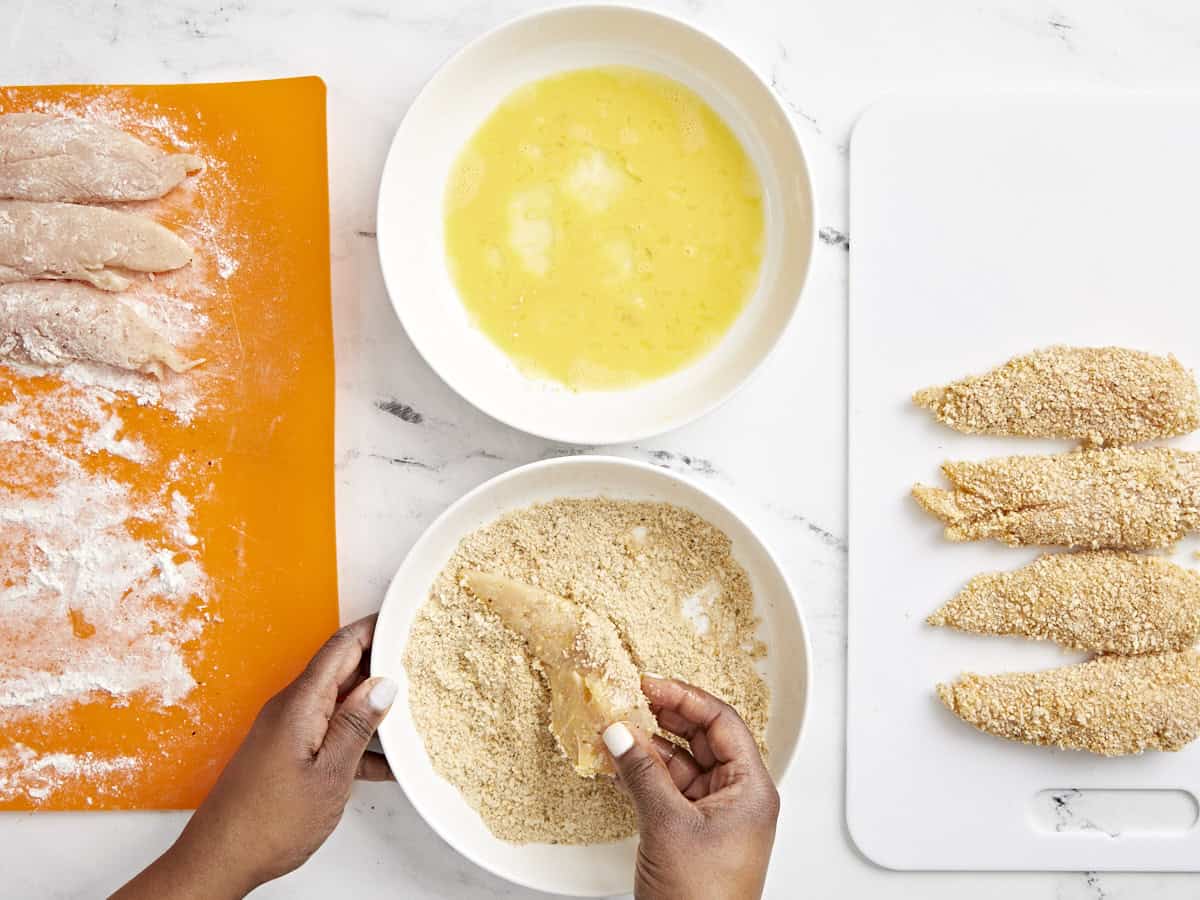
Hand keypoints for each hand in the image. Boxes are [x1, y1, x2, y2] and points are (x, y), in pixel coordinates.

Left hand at [114, 616, 396, 898]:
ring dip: (374, 707)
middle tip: (422, 663)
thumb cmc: (268, 823)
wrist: (220, 860)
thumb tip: (383, 686)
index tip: (404, 619)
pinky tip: (388, 761)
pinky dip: (359, 740)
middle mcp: (293, 708)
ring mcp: (291, 730)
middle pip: (343, 670)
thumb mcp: (328, 775)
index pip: (341, 647)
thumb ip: (356, 727)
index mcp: (301, 704)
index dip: (374, 628)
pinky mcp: (290, 752)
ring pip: (341, 703)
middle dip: (381, 664)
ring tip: (416, 710)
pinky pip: (331, 732)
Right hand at [602, 675, 779, 899]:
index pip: (723, 723)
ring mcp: (715, 815)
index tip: (652, 684)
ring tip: (617, 728)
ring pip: (683, 762)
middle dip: (666, 716)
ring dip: (650, 745)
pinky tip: (619, 761)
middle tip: (632, 697)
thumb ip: (642, 773)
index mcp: (751, 789)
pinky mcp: (692, 831)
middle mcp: (738, 797)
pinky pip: (669, 788)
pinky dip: (645, 772)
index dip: (686, 698)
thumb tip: (620, 733)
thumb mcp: (667, 825)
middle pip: (704, 738)